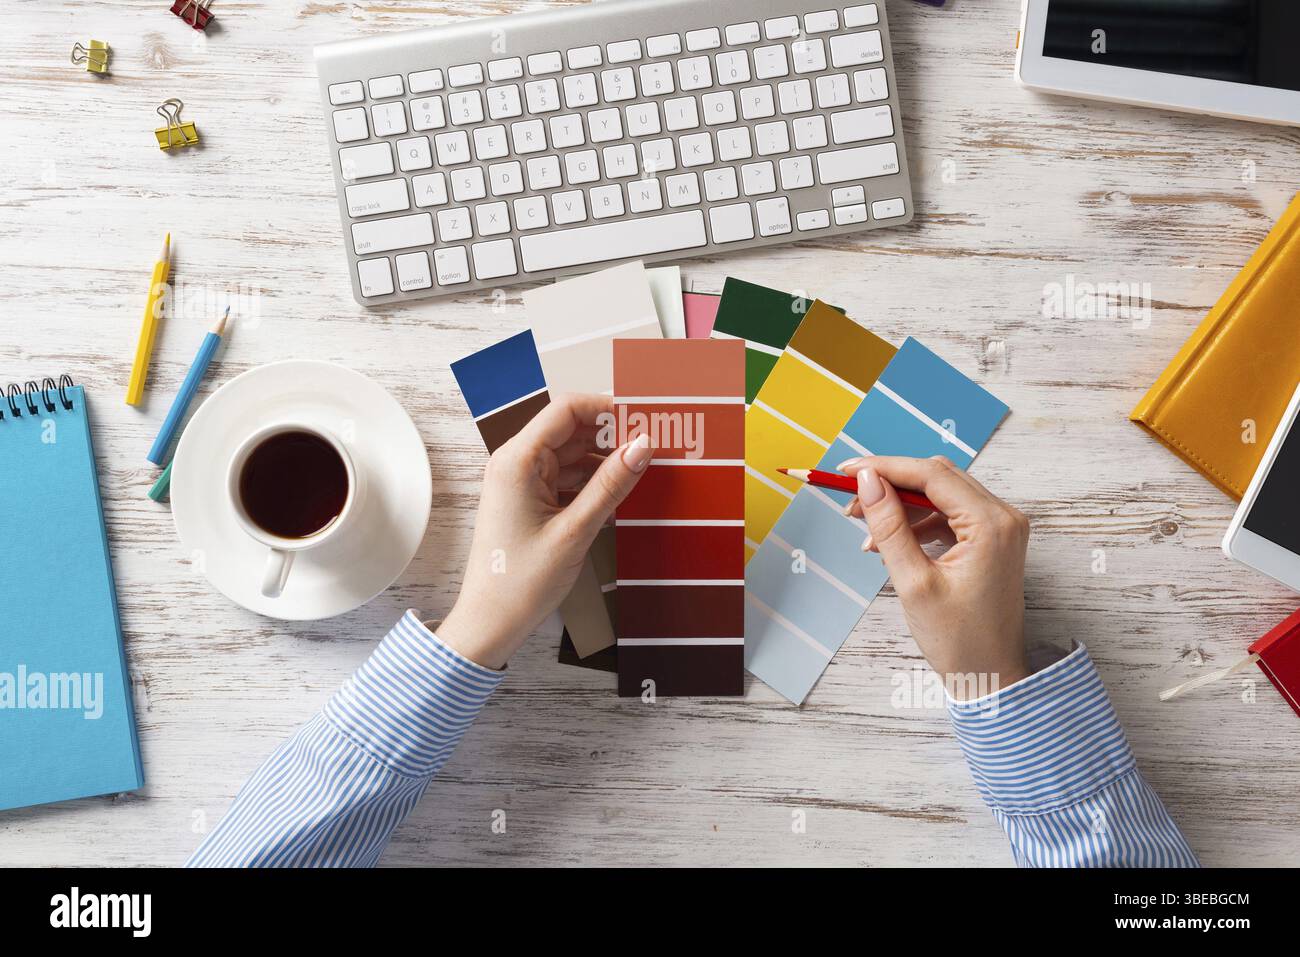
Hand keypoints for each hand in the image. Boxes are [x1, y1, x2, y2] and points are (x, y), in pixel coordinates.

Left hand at [438, 393, 652, 669]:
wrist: (489, 623)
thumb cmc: (520, 582)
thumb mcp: (575, 531)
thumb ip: (611, 484)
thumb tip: (643, 445)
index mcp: (517, 461)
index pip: (566, 410)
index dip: (607, 407)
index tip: (643, 417)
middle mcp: (515, 464)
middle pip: (570, 429)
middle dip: (611, 433)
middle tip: (651, 444)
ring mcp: (521, 482)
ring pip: (572, 454)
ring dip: (605, 459)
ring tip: (642, 469)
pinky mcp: (529, 501)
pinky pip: (567, 478)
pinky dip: (593, 482)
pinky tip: (619, 492)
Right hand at [840, 455, 1030, 697]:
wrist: (990, 677)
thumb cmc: (958, 640)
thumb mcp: (913, 582)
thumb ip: (889, 526)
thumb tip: (867, 482)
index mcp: (991, 525)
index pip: (931, 475)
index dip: (884, 467)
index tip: (845, 471)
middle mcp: (1003, 517)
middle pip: (937, 478)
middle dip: (890, 483)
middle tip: (849, 498)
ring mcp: (1000, 528)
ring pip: (941, 494)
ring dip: (900, 504)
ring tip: (864, 526)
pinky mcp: (991, 540)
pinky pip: (948, 514)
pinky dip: (916, 521)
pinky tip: (888, 540)